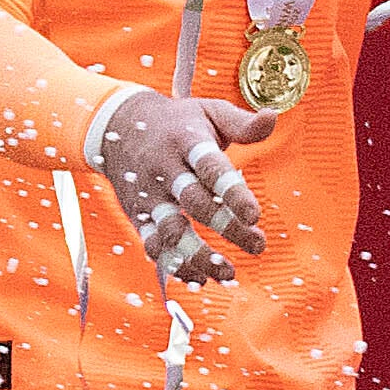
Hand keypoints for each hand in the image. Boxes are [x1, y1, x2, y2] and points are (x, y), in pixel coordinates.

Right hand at [86, 82, 276, 284]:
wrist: (116, 126)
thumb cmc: (177, 122)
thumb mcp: (209, 112)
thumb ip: (243, 123)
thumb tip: (273, 117)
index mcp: (187, 142)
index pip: (211, 169)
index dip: (232, 193)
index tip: (255, 216)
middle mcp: (165, 170)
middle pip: (194, 203)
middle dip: (226, 228)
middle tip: (258, 246)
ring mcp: (148, 195)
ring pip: (170, 230)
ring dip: (198, 256)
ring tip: (229, 274)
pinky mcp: (137, 215)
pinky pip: (152, 244)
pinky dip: (174, 264)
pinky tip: (200, 278)